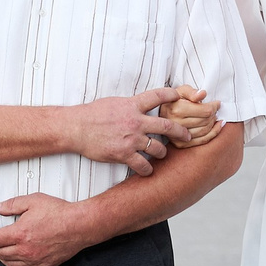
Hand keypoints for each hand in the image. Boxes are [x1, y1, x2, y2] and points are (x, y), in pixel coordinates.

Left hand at [0, 193, 98, 265]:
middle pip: (0, 253)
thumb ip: (12, 204)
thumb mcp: (33, 201)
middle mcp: (25, 250)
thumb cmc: (58, 211)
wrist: (80, 225)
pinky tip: (14, 262)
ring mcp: (35, 260)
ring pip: (10, 264)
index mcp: (19, 233)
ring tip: (0, 251)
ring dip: (1, 258)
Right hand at [64, 89, 186, 175]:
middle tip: (188, 136)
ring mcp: (130, 139)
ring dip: (162, 153)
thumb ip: (130, 105)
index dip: (172, 95)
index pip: (158, 96)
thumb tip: (140, 104)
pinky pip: (143, 165)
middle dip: (182, 132)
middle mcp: (135, 122)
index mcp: (132, 105)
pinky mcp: (123, 154)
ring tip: (161, 154)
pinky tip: (146, 169)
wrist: (76, 128)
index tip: (180, 97)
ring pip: (158, 149)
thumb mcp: (114, 102)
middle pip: (168, 126)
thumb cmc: (92, 114)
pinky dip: (147, 169)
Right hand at [161, 88, 221, 150]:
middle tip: (215, 109)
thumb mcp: (181, 90)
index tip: (217, 103)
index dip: (214, 106)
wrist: (160, 113)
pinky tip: (218, 126)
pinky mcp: (180, 143)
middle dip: (214, 114)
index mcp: (176, 110)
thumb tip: (203, 94)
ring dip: (213, 123)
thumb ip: (192, 92)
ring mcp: (177, 136)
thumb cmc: (173, 100)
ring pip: (205, 131)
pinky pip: (202, 141)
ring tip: (214, 116)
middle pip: (205, 121)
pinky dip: (213, 133)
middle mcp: (176, 124)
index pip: (205, 111)